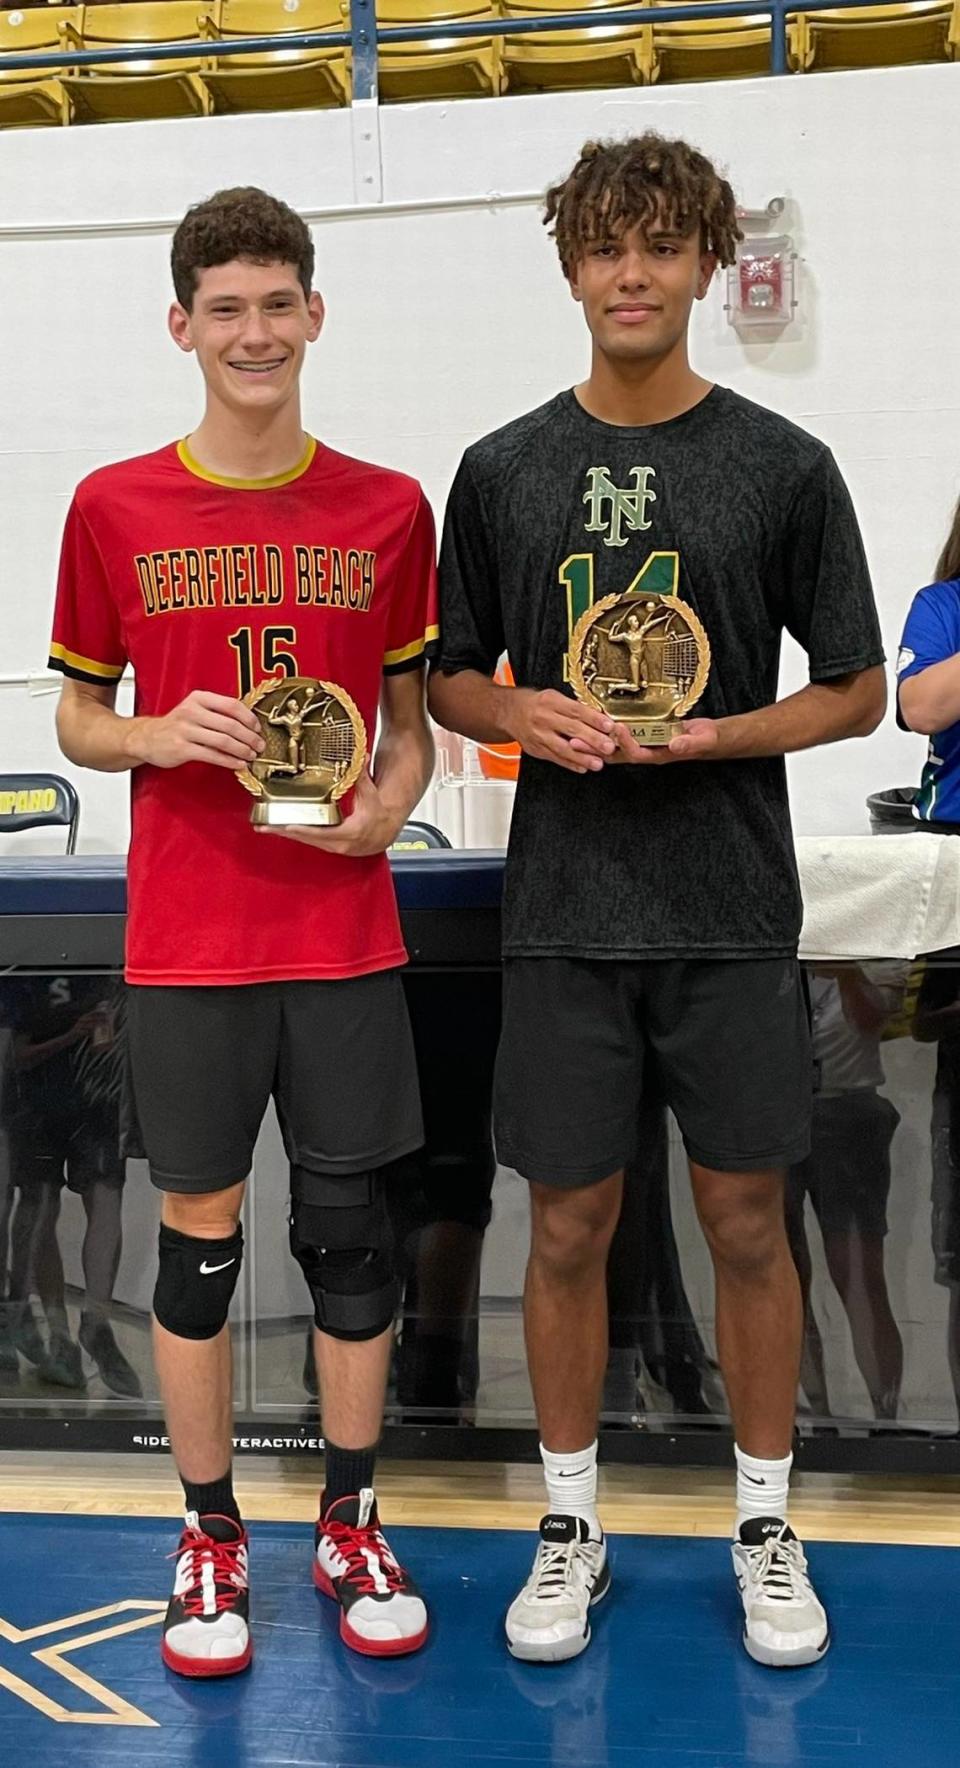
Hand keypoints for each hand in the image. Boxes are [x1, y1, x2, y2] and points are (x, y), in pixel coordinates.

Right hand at [135, 691, 263, 770]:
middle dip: (250, 737)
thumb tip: (248, 724)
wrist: (147, 737)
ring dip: (242, 750)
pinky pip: (212, 755)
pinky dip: (229, 761)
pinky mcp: (182, 748)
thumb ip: (218, 712)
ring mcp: (186, 730)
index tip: (258, 728)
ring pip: (223, 741)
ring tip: (251, 756)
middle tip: (259, 745)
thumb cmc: (176, 725)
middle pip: (230, 724)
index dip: (249, 718)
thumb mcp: (195, 709)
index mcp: (199, 698)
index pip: (232, 705)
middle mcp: (192, 711)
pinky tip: (238, 764)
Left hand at [258, 770, 402, 856]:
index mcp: (351, 832)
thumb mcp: (370, 795)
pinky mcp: (330, 847)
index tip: (287, 825)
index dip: (303, 829)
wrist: (386, 832)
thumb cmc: (379, 814)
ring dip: (285, 835)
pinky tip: (280, 829)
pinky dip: (294, 835)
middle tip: (264, 826)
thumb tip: (360, 756)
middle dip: (284, 832)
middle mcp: (340, 844)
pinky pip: (309, 840)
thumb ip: (362, 776)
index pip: (322, 832)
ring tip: (265, 827)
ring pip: (306, 841)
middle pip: (307, 838)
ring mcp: (334, 847)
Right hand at [506, 688, 616, 775]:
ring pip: (563, 748)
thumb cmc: (537, 704)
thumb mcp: (555, 697)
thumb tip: (600, 718)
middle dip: (592, 739)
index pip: (576, 710)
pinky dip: (570, 764)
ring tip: (598, 763)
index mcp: (551, 702)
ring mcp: (539, 735)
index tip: (609, 726)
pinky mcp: (537, 749)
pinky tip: (582, 767)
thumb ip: (575, 708)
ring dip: (582, 757)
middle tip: (608, 747)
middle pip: (571, 729)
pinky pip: (555, 758)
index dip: (593, 719)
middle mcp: (544, 718)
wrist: (510, 712)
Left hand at [571, 717, 720, 765]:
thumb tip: (675, 745)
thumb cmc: (706, 740)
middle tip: (575, 743)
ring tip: (574, 738)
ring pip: (615, 748)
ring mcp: (644, 745)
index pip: (636, 753)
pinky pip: (621, 738)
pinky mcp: (643, 736)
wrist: (708, 738)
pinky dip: (607, 734)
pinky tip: (594, 728)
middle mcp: (648, 752)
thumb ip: (690, 743)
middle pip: (617, 754)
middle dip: (597, 749)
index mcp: (659, 755)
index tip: (618, 729)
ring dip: (596, 743)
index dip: (625, 743)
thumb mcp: (702, 740)